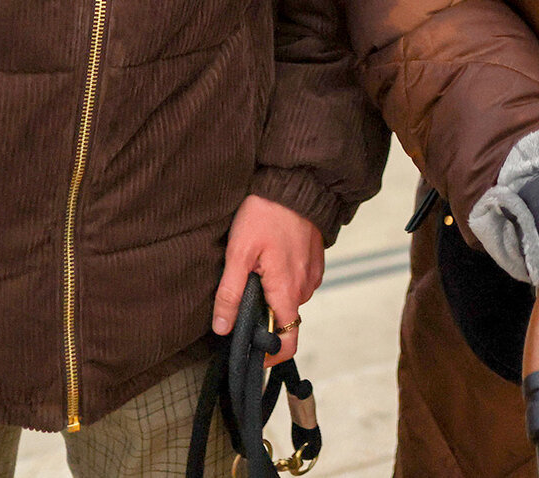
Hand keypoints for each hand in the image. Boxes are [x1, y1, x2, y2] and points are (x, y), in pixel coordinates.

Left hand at [213, 196, 324, 366]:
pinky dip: (283, 280)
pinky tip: (268, 260)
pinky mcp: (315, 260)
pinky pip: (298, 281)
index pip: (288, 340)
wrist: (295, 183)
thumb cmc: (266, 214)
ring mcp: (313, 273)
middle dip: (263, 317)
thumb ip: (230, 293)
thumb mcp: (239, 252)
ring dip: (273, 296)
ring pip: (290, 299)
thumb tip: (222, 328)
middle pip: (285, 319)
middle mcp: (306, 286)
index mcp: (287, 290)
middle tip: (239, 299)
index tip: (252, 355)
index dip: (270, 355)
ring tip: (253, 272)